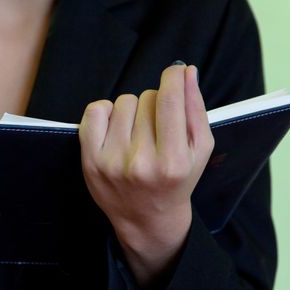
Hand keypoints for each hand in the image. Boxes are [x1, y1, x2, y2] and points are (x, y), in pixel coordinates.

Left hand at [79, 64, 213, 285]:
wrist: (146, 218)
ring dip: (133, 110)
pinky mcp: (90, 161)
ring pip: (123, 102)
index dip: (173, 76)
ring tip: (138, 132)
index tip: (175, 72)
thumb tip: (186, 71)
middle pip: (147, 98)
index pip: (169, 100)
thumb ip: (195, 109)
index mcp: (172, 161)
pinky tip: (116, 128)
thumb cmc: (177, 180)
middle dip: (156, 103)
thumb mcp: (199, 150)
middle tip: (157, 127)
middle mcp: (140, 162)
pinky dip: (107, 112)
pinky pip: (96, 110)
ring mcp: (111, 161)